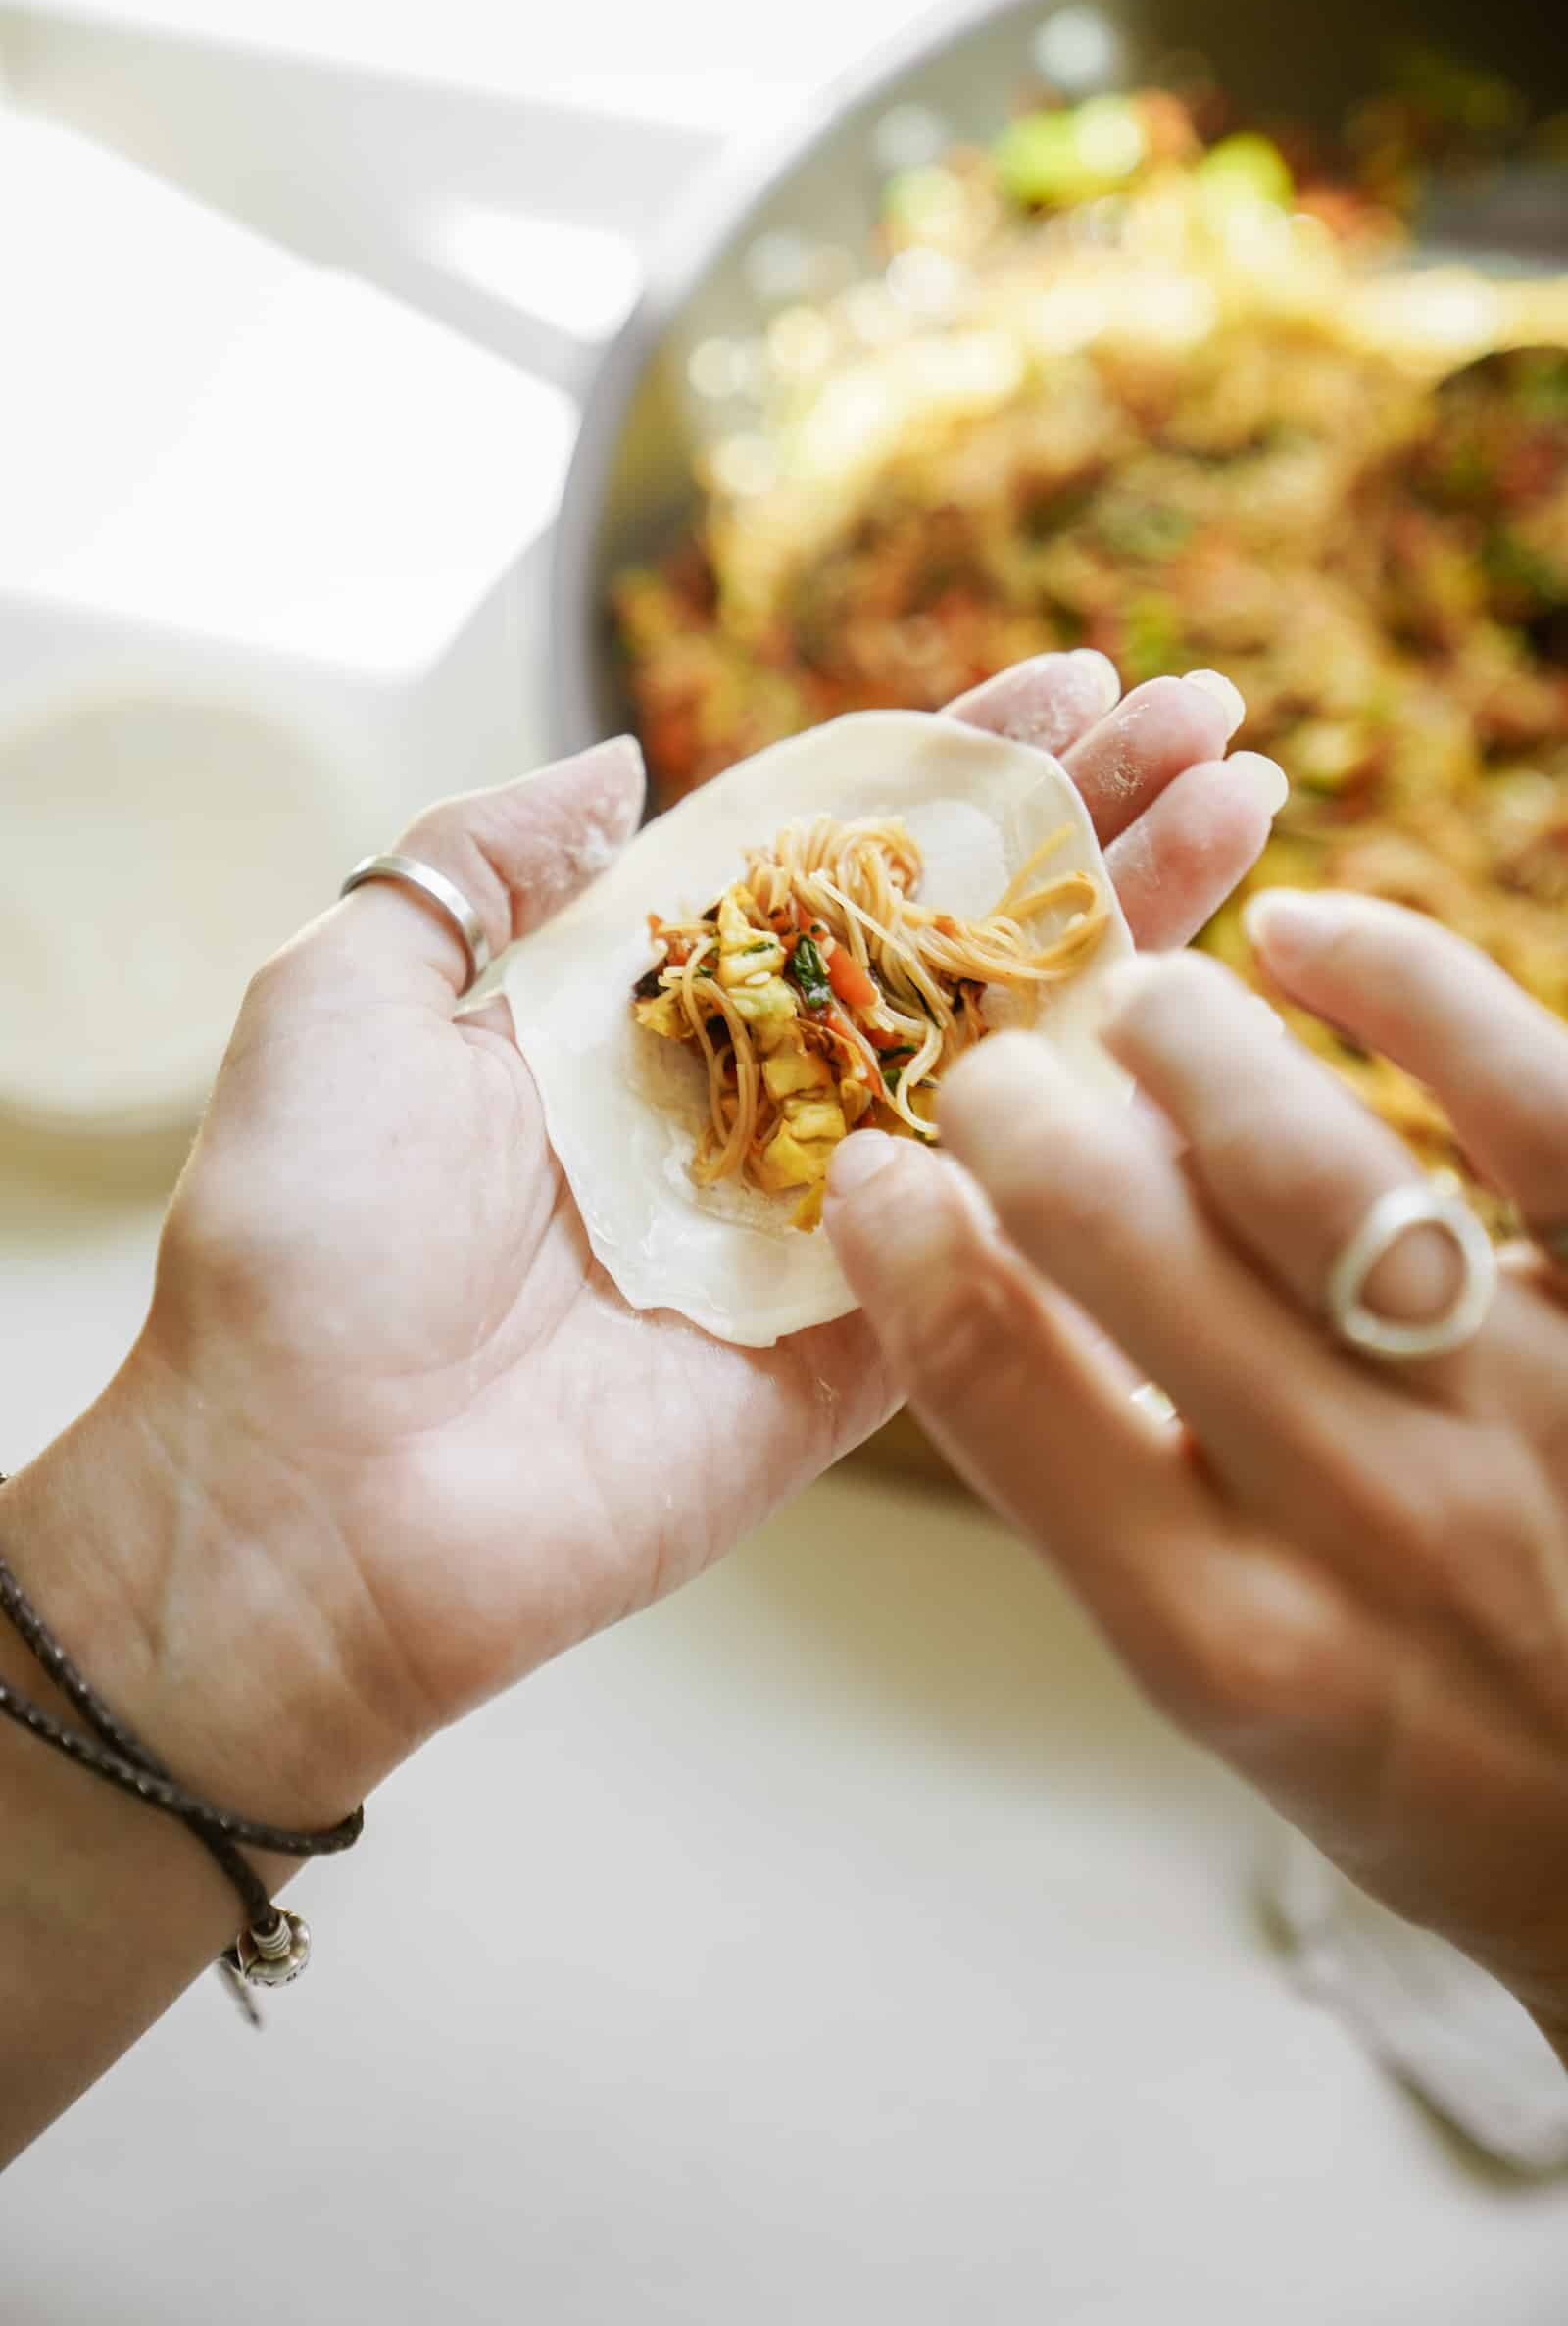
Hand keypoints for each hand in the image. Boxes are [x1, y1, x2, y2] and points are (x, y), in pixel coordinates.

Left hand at [68, 655, 1276, 1825]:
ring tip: (1247, 812)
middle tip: (1212, 724)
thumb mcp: (347, 994)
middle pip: (949, 942)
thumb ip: (478, 866)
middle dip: (1080, 828)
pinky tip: (1202, 1024)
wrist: (294, 1497)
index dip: (953, 766)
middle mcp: (746, 1101)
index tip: (1074, 679)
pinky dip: (1094, 1141)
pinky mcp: (854, 1350)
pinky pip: (995, 1240)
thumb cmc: (296, 1239)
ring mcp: (813, 1225)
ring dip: (1130, 943)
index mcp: (640, 1009)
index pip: (832, 855)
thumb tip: (617, 758)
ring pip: (1002, 1067)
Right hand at [826, 891, 1567, 2049]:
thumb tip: (988, 1273)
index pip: (1000, 1384)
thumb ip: (1107, 1502)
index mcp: (1226, 1636)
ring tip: (1140, 999)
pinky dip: (1410, 984)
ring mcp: (1521, 1405)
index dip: (903, 1240)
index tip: (874, 1168)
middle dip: (1017, 1109)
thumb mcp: (1233, 1682)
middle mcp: (1368, 1520)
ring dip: (1180, 1037)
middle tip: (998, 1069)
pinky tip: (1314, 936)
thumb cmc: (1420, 1753)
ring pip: (1303, 1162)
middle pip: (1125, 1236)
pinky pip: (1529, 1102)